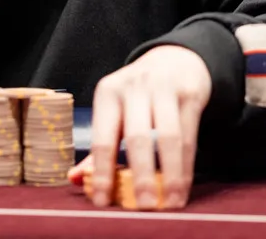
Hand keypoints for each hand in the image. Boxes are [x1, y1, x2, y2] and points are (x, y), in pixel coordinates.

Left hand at [72, 45, 211, 209]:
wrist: (174, 60)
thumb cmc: (138, 95)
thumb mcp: (115, 111)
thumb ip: (100, 146)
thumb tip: (75, 180)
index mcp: (108, 93)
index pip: (102, 137)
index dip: (102, 171)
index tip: (103, 201)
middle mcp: (134, 87)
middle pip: (137, 136)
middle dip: (140, 174)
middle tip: (143, 206)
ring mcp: (163, 88)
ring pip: (168, 136)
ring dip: (170, 174)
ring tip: (169, 202)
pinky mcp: (189, 94)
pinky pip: (188, 135)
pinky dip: (186, 165)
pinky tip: (182, 187)